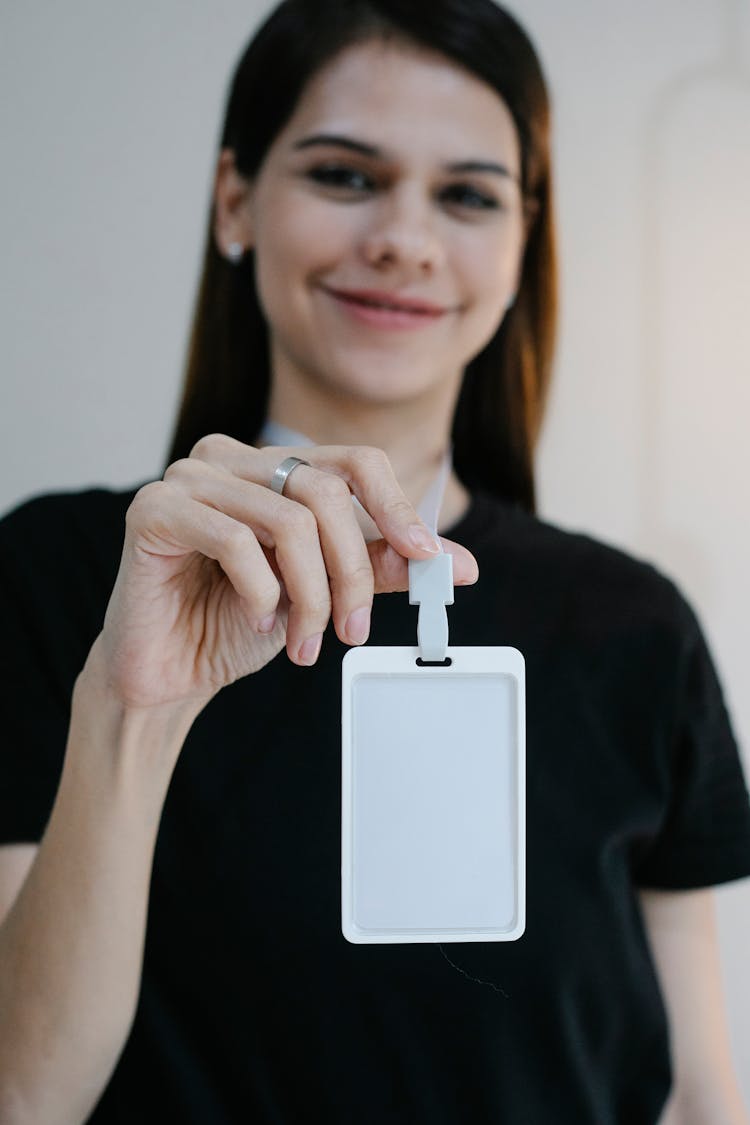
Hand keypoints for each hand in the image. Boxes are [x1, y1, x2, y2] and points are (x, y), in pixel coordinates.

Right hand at [93, 434, 478, 710]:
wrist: (171, 670)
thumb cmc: (239, 621)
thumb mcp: (325, 591)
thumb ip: (382, 568)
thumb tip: (457, 565)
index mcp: (273, 466)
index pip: (354, 461)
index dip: (397, 508)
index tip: (427, 559)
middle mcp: (230, 458)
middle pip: (325, 494)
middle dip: (352, 573)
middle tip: (352, 631)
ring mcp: (188, 478)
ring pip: (288, 522)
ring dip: (310, 596)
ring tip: (303, 642)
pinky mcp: (153, 509)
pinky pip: (235, 541)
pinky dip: (261, 593)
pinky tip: (257, 622)